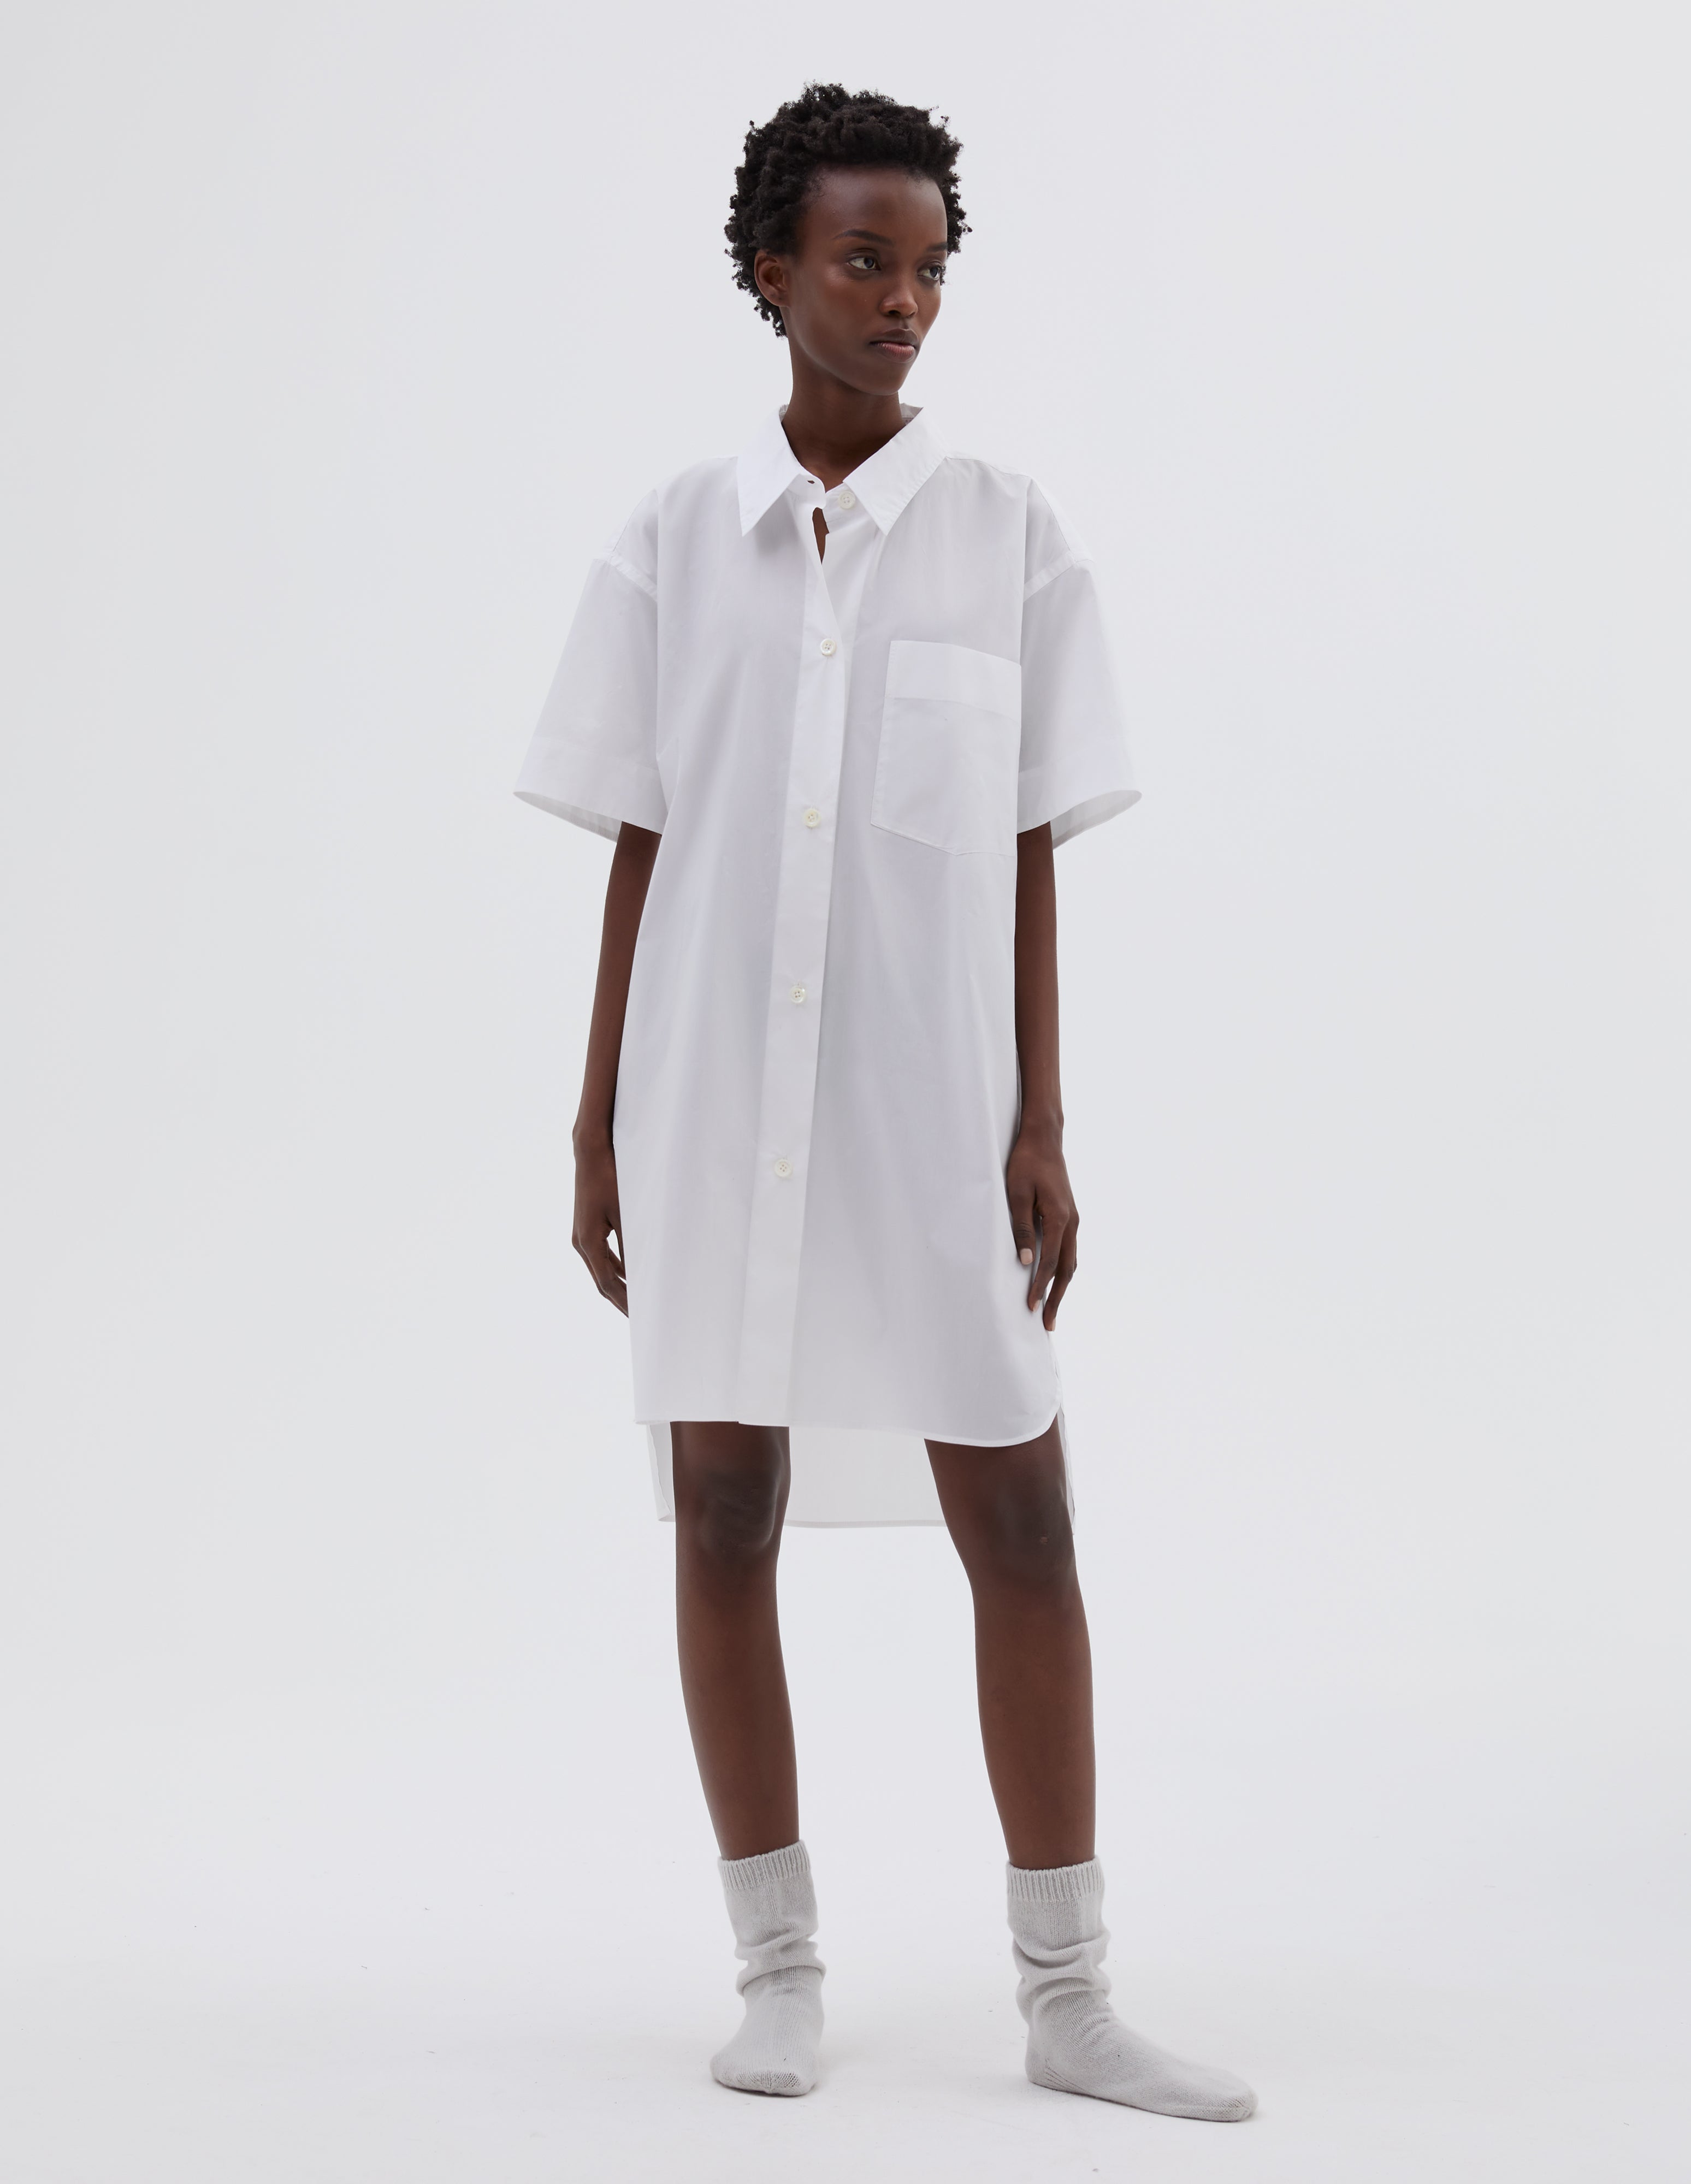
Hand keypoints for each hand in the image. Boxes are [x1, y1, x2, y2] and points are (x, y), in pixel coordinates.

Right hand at [572, 1131, 628, 1313]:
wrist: (591, 1152)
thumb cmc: (609, 1178)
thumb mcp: (625, 1212)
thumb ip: (632, 1244)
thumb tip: (640, 1273)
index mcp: (588, 1243)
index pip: (608, 1284)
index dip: (625, 1302)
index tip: (640, 1317)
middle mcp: (581, 1243)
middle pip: (602, 1281)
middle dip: (621, 1300)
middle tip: (639, 1318)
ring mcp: (582, 1235)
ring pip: (601, 1270)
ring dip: (617, 1286)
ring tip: (635, 1301)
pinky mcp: (587, 1226)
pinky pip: (601, 1256)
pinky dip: (615, 1268)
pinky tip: (629, 1273)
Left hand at [1005, 1121, 1077, 1329]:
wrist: (1044, 1138)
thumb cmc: (1026, 1162)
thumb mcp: (1016, 1193)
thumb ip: (1021, 1227)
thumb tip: (1025, 1261)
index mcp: (1059, 1217)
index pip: (1050, 1262)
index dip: (1040, 1287)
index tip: (1030, 1307)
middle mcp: (1071, 1221)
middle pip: (1067, 1269)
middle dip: (1056, 1297)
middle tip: (1047, 1324)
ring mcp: (1073, 1219)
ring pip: (1071, 1261)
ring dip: (1062, 1286)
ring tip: (1051, 1309)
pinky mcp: (1069, 1215)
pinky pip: (1069, 1249)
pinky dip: (1063, 1269)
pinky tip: (1055, 1279)